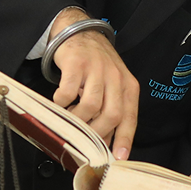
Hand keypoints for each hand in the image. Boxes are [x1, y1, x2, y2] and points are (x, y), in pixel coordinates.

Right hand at [50, 10, 139, 159]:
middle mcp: (116, 77)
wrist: (79, 32)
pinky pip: (69, 92)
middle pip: (111, 115)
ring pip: (91, 106)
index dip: (125, 139)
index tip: (119, 157)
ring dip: (77, 119)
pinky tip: (60, 101)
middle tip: (83, 139)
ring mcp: (97, 70)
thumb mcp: (112, 85)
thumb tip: (106, 143)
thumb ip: (111, 109)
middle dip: (97, 133)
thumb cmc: (96, 65)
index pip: (130, 117)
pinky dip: (62, 102)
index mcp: (128, 86)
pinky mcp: (76, 64)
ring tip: (69, 119)